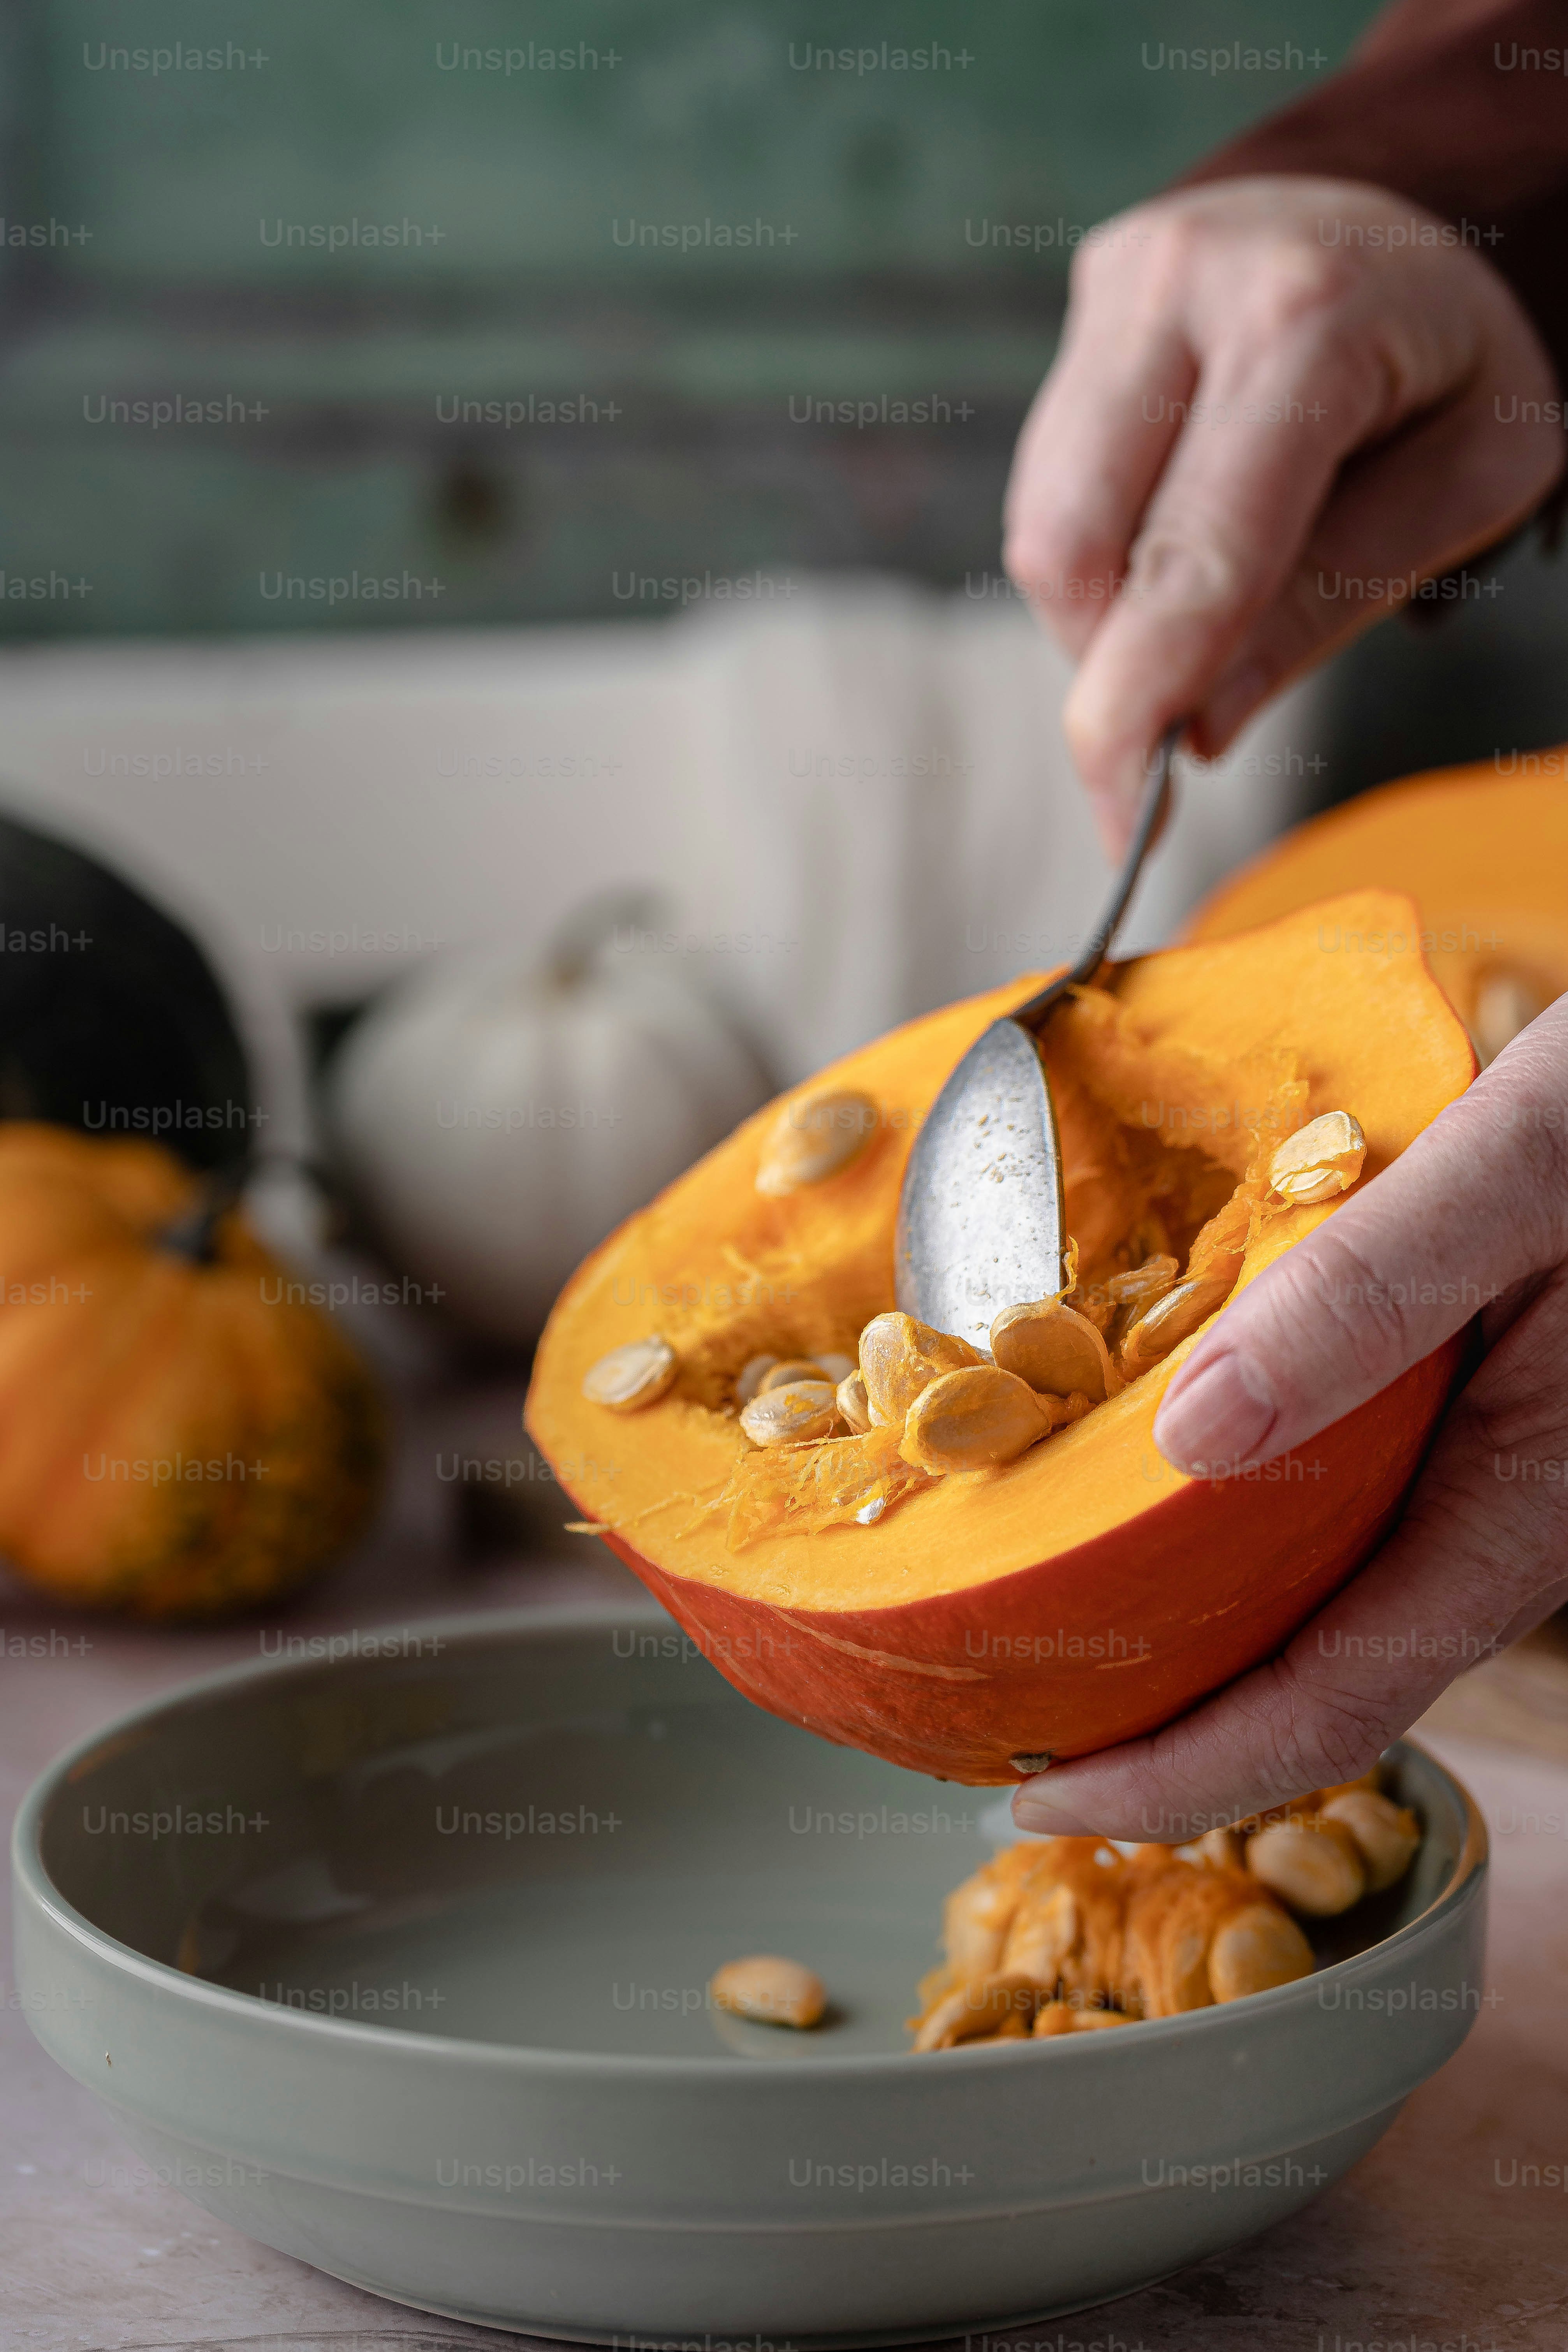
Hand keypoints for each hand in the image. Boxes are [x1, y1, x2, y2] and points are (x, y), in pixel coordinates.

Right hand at [1003, 177, 1562, 853]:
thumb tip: (1195, 730)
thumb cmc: (1453, 361)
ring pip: (1041, 526)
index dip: (1141, 711)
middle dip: (1110, 669)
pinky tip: (1172, 545)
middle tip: (1175, 725)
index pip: (1189, 561)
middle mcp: (1186, 282)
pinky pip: (1048, 481)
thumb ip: (1332, 601)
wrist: (1407, 208)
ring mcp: (1119, 283)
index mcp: (1307, 320)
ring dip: (1102, 618)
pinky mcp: (1083, 304)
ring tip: (1199, 612)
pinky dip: (1099, 559)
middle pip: (1070, 551)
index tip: (1128, 828)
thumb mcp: (1467, 483)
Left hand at [1013, 996, 1567, 1840]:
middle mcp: (1499, 1523)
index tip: (1036, 1806)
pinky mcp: (1464, 1423)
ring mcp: (1482, 1480)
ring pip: (1322, 1612)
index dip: (1182, 1776)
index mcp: (1515, 1504)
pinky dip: (1223, 1544)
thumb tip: (1192, 1434)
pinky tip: (1145, 1501)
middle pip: (1312, 1685)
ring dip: (1188, 1648)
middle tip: (996, 1733)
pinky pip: (1333, 1524)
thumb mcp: (1515, 1170)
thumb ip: (1371, 1293)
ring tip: (1044, 1637)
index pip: (1332, 1705)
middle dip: (1157, 1738)